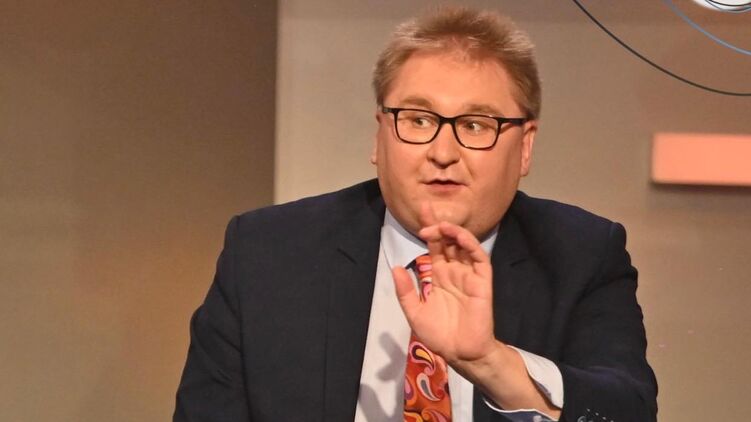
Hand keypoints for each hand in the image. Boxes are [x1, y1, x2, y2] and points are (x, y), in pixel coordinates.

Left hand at [392, 203, 496, 364]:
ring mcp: (468, 275)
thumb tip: (395, 267)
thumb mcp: (414, 312)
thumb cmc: (439, 335)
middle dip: (437, 224)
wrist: (460, 353)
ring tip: (439, 225)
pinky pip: (479, 258)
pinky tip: (458, 236)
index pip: (434, 247)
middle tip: (426, 209)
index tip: (420, 212)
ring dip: (452, 232)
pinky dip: (470, 244)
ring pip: (463, 245)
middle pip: (447, 241)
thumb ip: (406, 291)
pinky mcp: (482, 282)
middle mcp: (454, 271)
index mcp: (438, 276)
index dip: (428, 230)